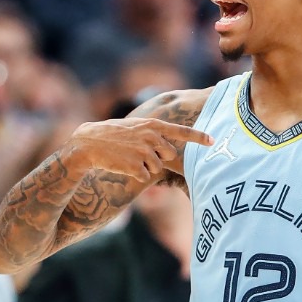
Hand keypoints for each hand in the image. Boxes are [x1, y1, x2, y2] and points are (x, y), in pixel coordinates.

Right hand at [66, 118, 212, 182]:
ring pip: (157, 168)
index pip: (181, 131)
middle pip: (169, 155)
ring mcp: (144, 152)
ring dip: (145, 167)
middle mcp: (151, 137)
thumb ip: (153, 134)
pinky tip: (123, 166)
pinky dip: (136, 175)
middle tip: (138, 154)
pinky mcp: (136, 166)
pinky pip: (145, 177)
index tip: (213, 141)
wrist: (88, 143)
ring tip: (128, 158)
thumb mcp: (135, 127)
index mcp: (152, 125)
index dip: (199, 137)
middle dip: (158, 158)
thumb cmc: (112, 135)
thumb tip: (170, 151)